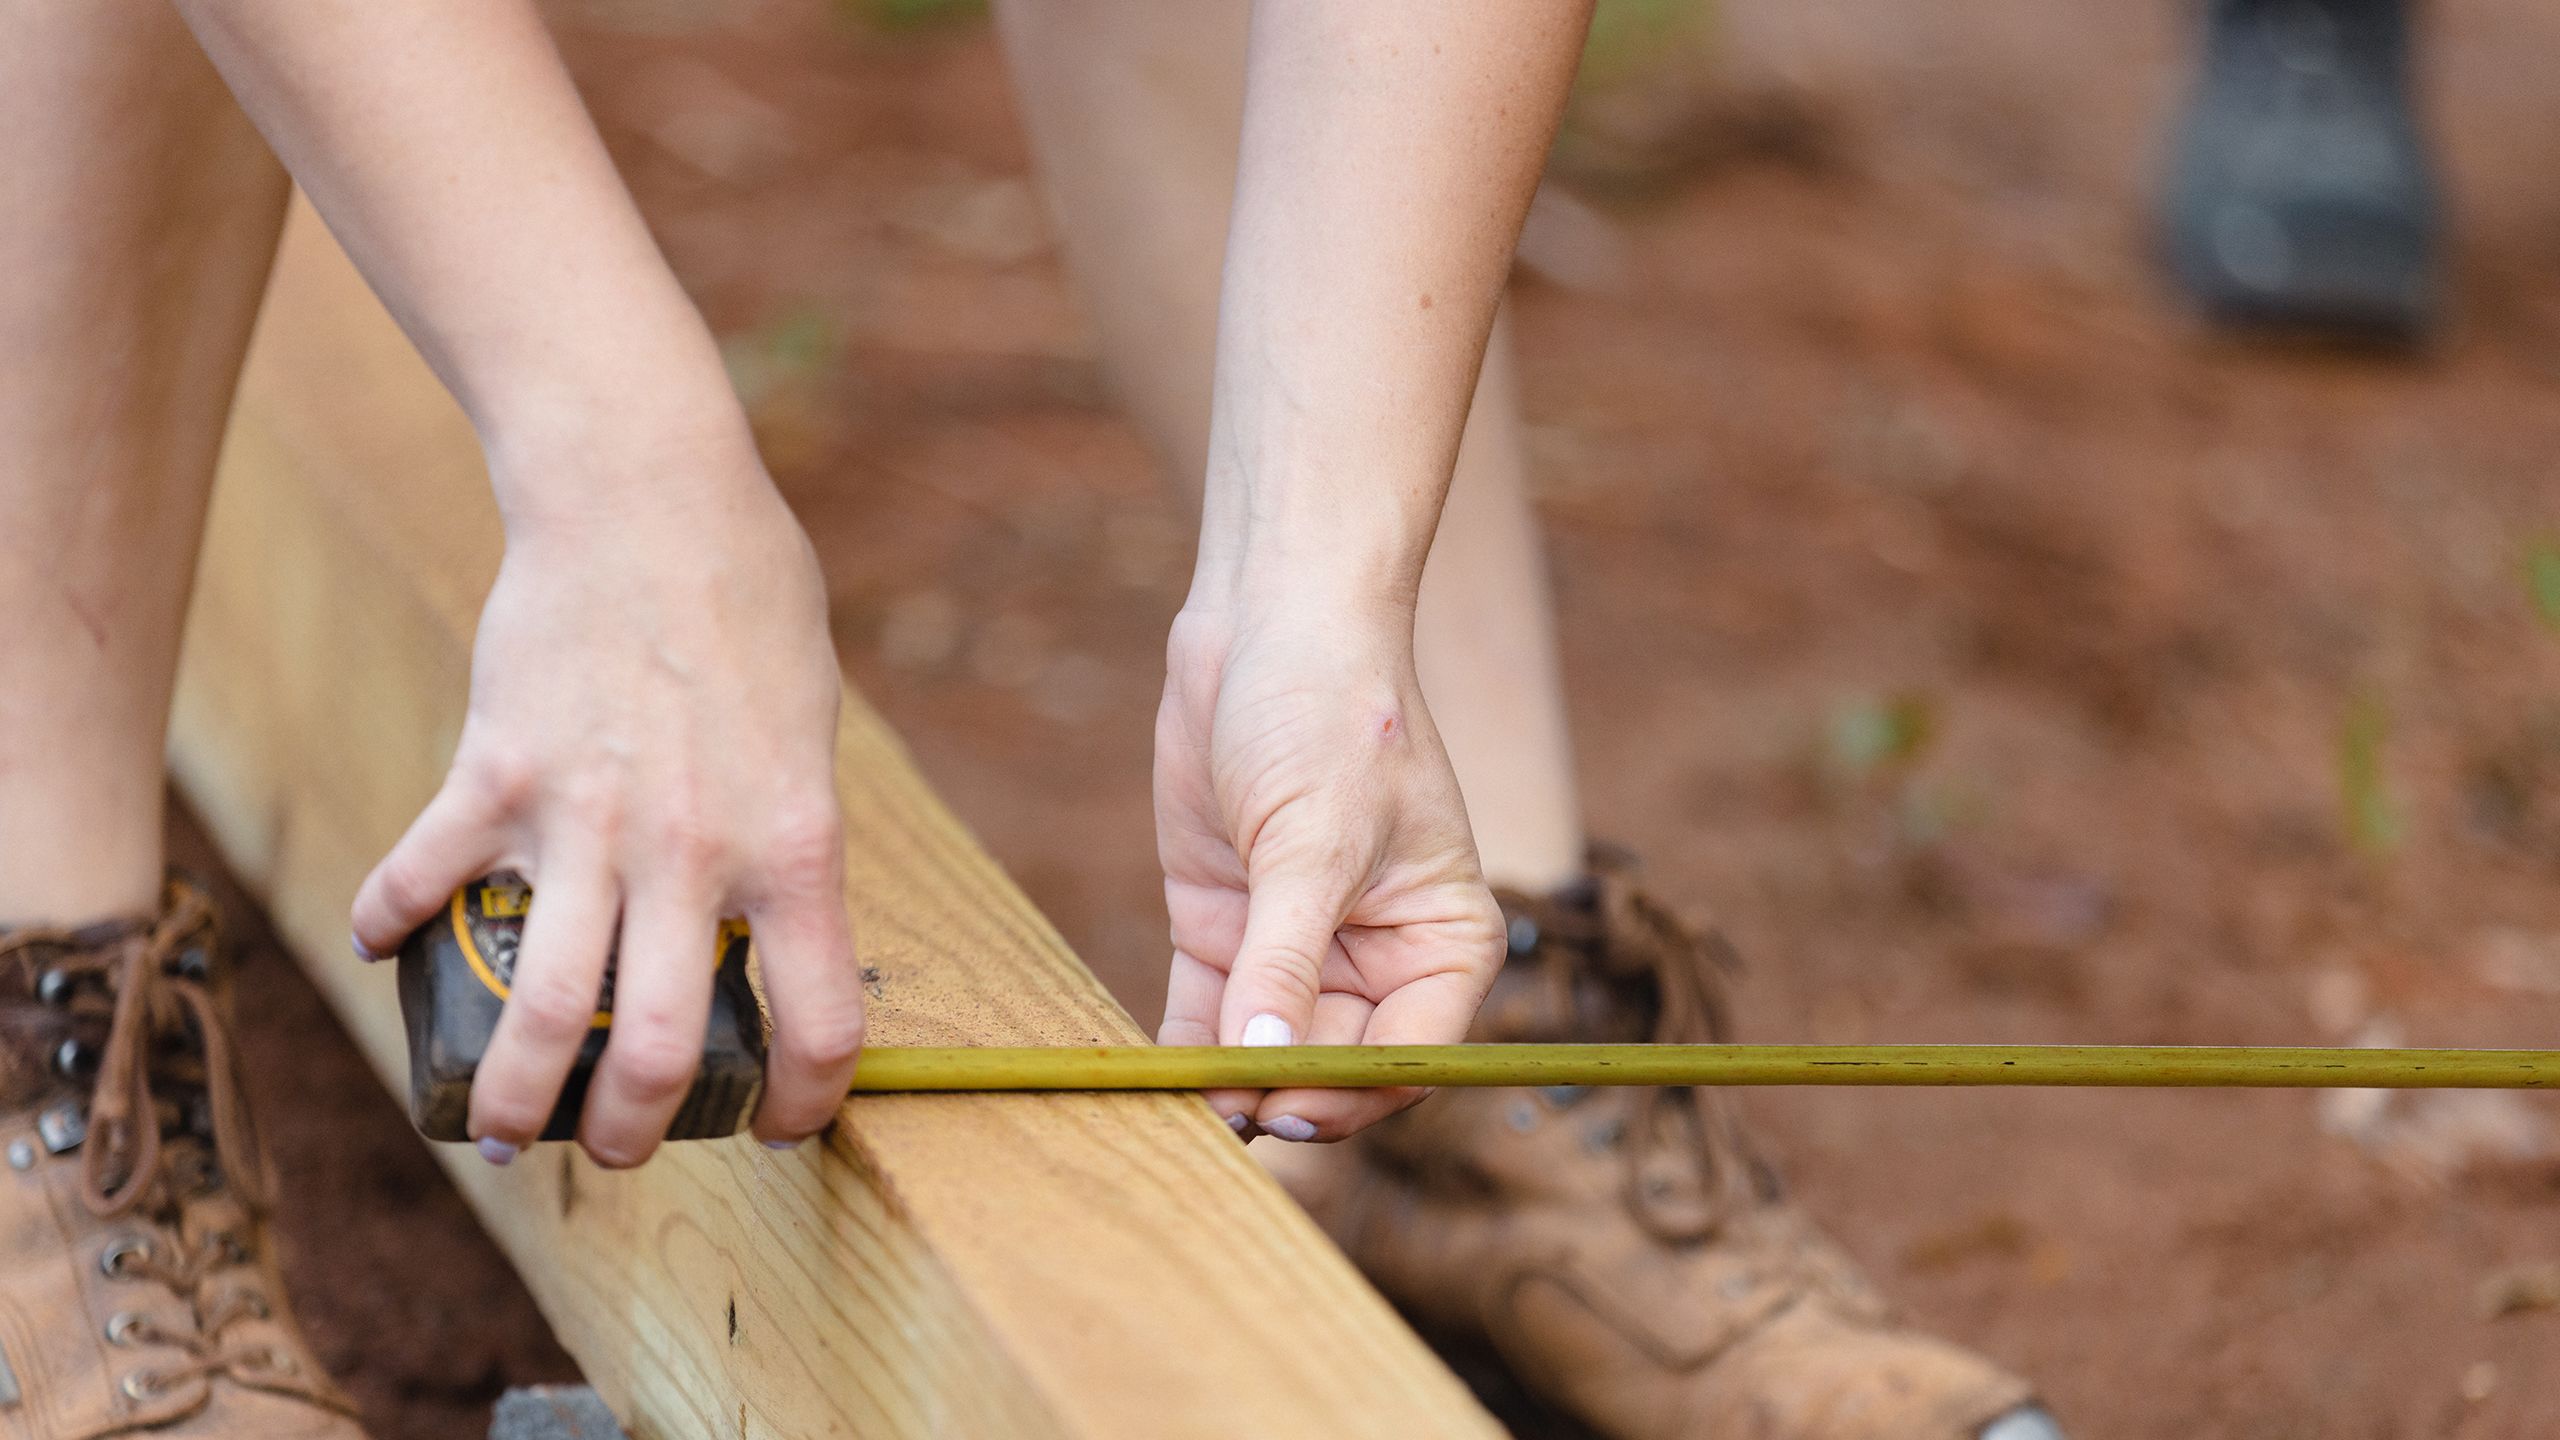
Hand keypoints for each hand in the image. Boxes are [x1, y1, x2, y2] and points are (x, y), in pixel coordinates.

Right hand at [350, 443, 861, 1167]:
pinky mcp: (496, 775)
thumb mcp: (812, 733)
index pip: (819, 1020)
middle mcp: (693, 854)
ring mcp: (587, 820)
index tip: (777, 1122)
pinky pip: (426, 878)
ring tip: (497, 1131)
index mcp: (795, 846)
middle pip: (651, 1053)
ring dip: (508, 1095)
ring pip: (536, 1010)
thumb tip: (773, 924)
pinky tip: (380, 945)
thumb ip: (788, 838)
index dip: (804, 1100)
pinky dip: (391, 923)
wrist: (647, 495)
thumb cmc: (750, 602)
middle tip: (616, 1150)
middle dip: (630, 1133)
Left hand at [1153, 605, 1504, 1141]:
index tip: (1284, 1112)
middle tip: (1214, 1117)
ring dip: (1223, 1084)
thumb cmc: (1329, 715)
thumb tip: (1264, 1066)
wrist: (1269, 622)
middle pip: (1332, 1066)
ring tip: (1173, 1112)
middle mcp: (1379, 961)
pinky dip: (1182, 1049)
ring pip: (1265, 1051)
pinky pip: (1207, 1015)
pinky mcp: (1229, 931)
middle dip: (1278, 1094)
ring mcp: (1299, 950)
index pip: (1409, 1055)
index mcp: (1443, 944)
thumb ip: (1285, 960)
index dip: (1350, 1094)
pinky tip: (1148, 1079)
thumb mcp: (1311, 843)